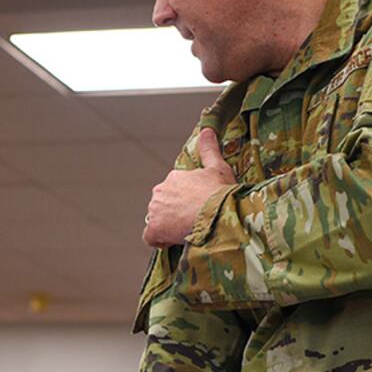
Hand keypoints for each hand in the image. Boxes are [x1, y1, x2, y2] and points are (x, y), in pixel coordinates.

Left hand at [143, 128, 236, 248]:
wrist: (219, 213)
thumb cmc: (221, 192)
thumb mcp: (219, 167)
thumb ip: (209, 149)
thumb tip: (206, 130)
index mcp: (174, 177)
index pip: (173, 192)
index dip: (184, 202)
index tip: (196, 208)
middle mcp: (160, 191)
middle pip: (163, 205)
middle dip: (175, 213)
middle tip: (194, 221)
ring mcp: (156, 210)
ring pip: (157, 220)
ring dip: (168, 226)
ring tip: (187, 230)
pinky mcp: (155, 228)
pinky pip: (150, 237)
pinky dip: (159, 240)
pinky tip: (173, 241)